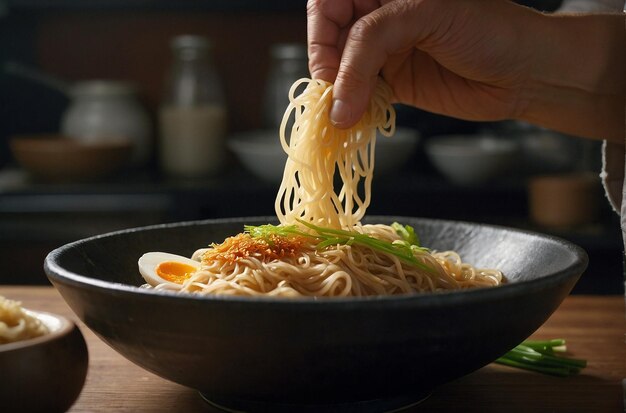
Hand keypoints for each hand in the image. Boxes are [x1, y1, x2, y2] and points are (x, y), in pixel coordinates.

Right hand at [307, 0, 623, 142]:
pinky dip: (353, 108)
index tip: (328, 65)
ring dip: (338, 93)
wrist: (526, 72)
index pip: (328, 3)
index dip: (321, 32)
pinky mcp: (394, 83)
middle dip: (328, 66)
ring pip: (342, 69)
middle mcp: (381, 16)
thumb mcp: (424, 14)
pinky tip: (357, 117)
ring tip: (343, 114)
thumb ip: (372, 42)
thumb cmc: (488, 28)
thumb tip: (336, 97)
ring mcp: (386, 51)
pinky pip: (360, 95)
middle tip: (333, 95)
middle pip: (330, 38)